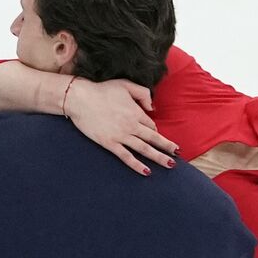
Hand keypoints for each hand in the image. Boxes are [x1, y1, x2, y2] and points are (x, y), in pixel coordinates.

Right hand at [64, 78, 178, 174]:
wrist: (80, 98)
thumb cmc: (102, 90)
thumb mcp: (125, 84)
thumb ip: (143, 93)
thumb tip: (152, 107)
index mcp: (136, 112)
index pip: (151, 125)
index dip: (155, 130)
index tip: (156, 134)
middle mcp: (131, 125)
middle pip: (154, 138)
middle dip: (167, 147)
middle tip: (178, 154)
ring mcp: (121, 136)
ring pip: (144, 149)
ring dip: (158, 158)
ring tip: (170, 165)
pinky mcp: (109, 143)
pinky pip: (126, 156)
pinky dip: (137, 165)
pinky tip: (146, 172)